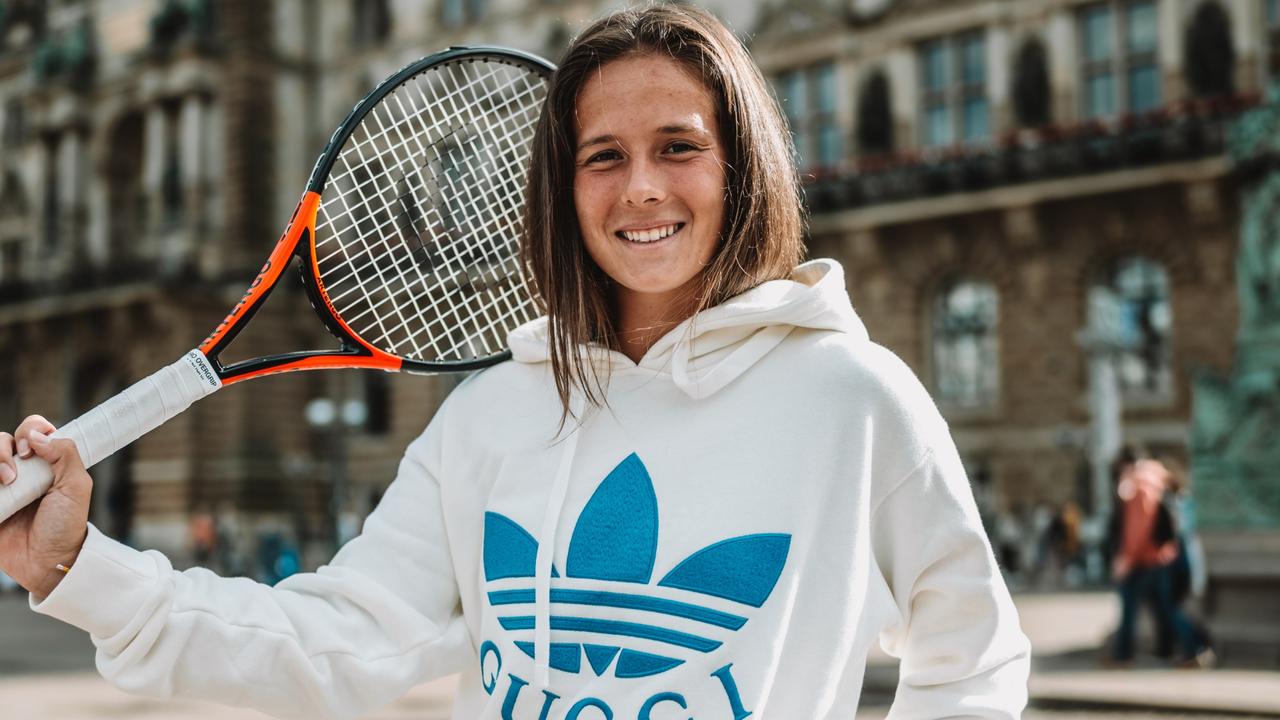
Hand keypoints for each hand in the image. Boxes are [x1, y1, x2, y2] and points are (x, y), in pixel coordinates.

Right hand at [0, 415, 91, 597]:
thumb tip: (37, 435)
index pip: (32, 430)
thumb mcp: (77, 487)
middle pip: (2, 439)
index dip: (30, 431)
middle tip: (14, 474)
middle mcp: (21, 470)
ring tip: (5, 484)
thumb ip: (65, 454)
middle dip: (3, 450)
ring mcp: (1, 486)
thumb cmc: (65, 525)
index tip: (32, 450)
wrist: (45, 561)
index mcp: (46, 462)